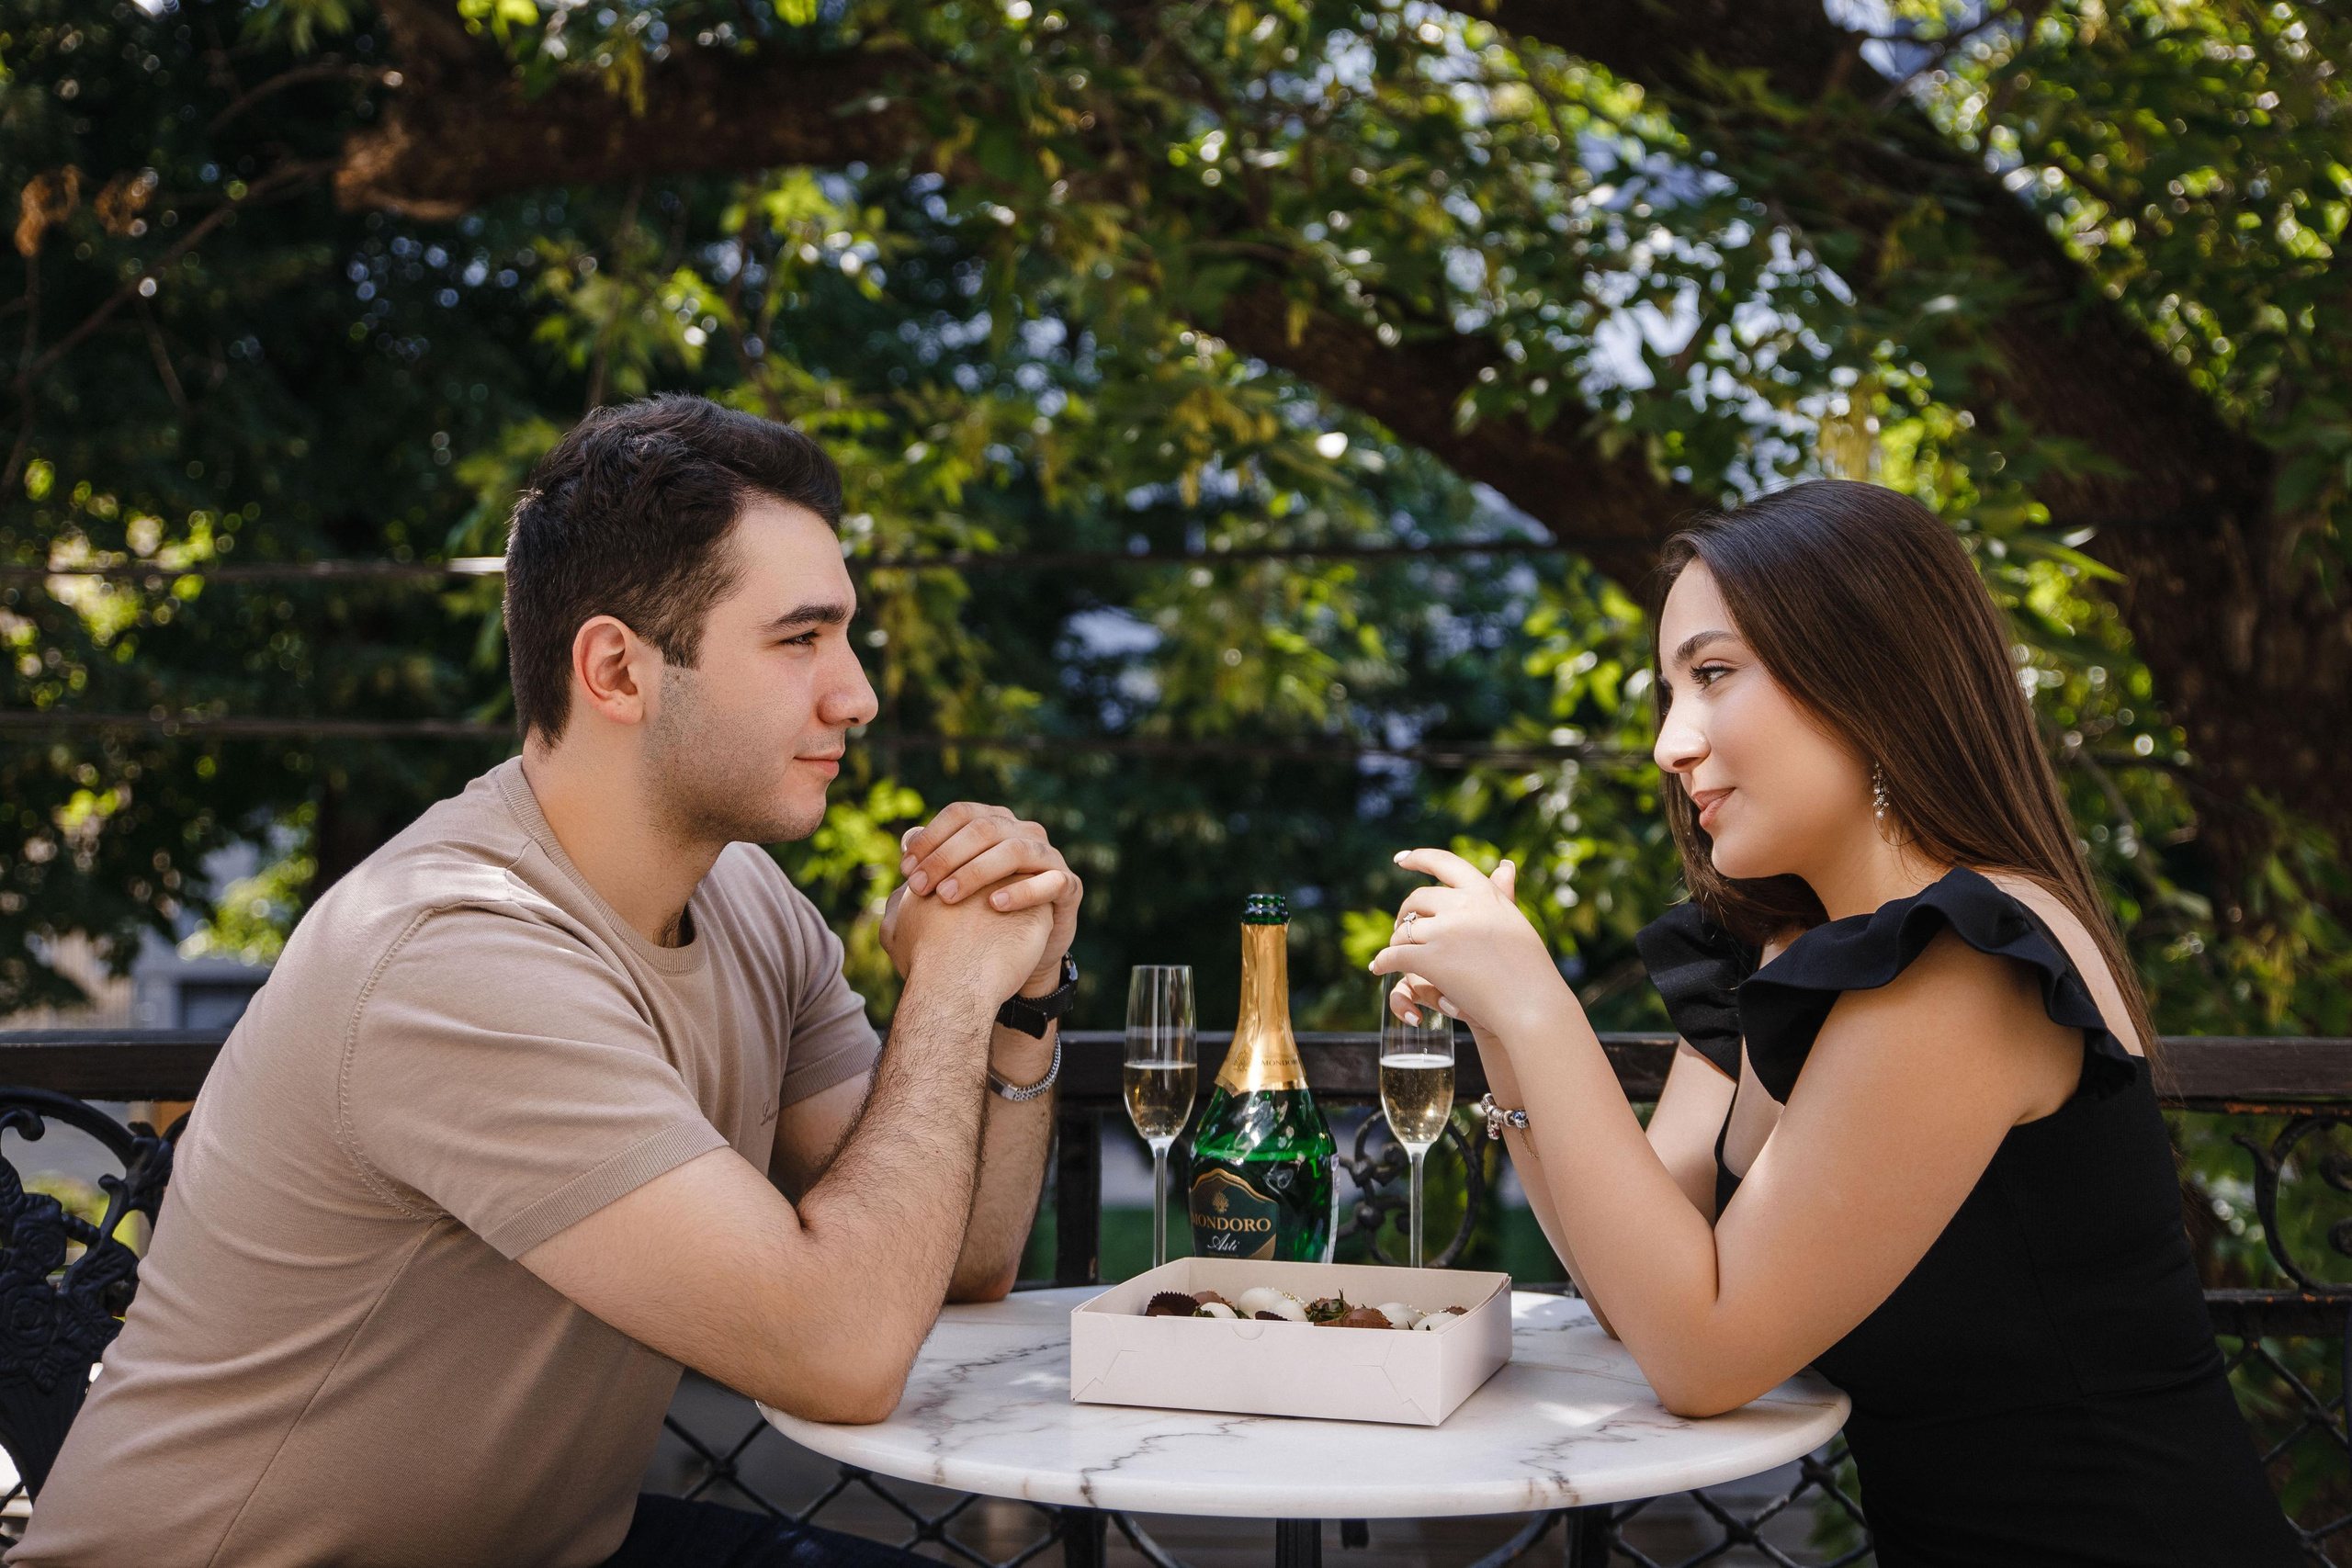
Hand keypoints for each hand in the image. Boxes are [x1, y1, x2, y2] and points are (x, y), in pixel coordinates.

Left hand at [895, 802, 1082, 995]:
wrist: (1016, 953)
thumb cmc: (979, 915)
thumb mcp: (953, 886)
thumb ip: (933, 862)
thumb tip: (908, 839)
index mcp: (996, 823)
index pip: (960, 813)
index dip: (931, 836)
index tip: (905, 866)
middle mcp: (1024, 832)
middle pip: (983, 828)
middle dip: (945, 857)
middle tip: (918, 887)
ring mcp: (1049, 857)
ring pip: (1014, 850)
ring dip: (976, 872)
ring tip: (946, 897)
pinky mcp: (1069, 886)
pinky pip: (1050, 881)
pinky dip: (1022, 891)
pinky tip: (994, 905)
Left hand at [1368, 851, 1569, 1038]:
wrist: (1530, 1003)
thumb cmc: (1528, 967)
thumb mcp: (1514, 920)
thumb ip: (1502, 892)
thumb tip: (1505, 864)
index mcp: (1482, 891)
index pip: (1445, 863)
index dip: (1420, 858)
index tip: (1401, 859)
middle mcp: (1462, 905)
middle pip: (1418, 899)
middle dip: (1406, 912)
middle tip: (1403, 925)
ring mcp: (1444, 931)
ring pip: (1404, 930)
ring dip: (1396, 941)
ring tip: (1397, 951)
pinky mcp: (1430, 959)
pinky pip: (1394, 955)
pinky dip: (1383, 962)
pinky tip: (1378, 967)